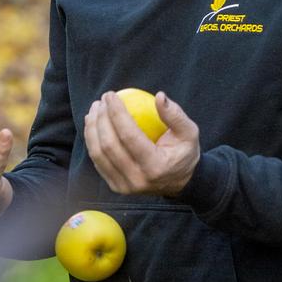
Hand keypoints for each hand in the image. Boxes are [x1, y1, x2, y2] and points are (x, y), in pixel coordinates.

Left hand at [84, 91, 199, 196]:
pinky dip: (92, 140)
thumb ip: (175, 115)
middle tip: (101, 100)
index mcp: (155, 167)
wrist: (180, 182)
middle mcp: (137, 180)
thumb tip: (159, 96)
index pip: (129, 136)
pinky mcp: (115, 186)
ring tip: (95, 109)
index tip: (111, 95)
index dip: (116, 113)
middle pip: (109, 145)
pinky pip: (98, 161)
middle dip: (100, 118)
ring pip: (98, 154)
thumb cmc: (184, 152)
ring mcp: (124, 186)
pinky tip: (93, 123)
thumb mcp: (189, 132)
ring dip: (92, 128)